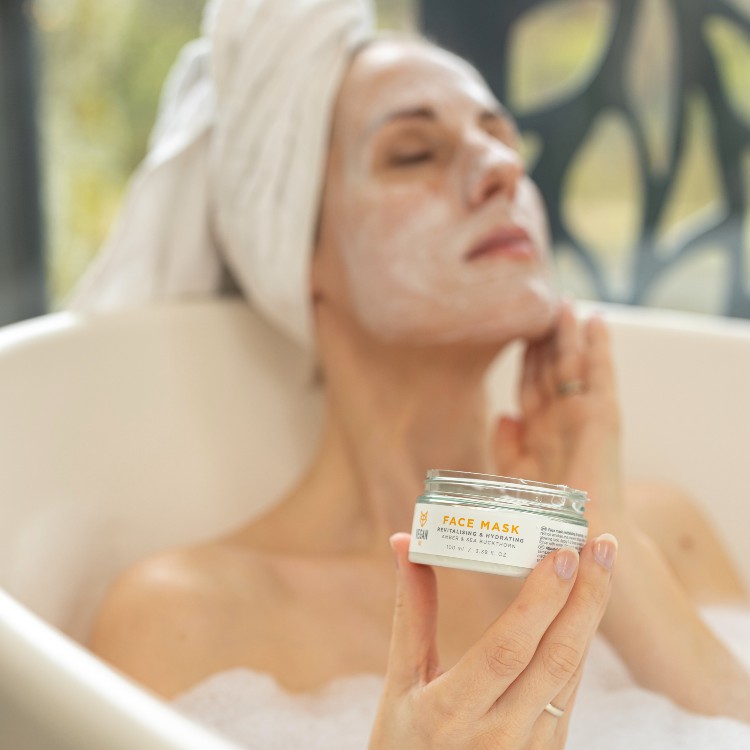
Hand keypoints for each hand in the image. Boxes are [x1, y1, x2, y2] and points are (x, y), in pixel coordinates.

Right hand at [369, 532, 617, 749]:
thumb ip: (411, 612)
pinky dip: (580, 642)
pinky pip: (571, 689)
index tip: (563, 552)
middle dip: (587, 595)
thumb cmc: (404, 742)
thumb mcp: (400, 681)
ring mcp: (532, 747)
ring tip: (600, 563)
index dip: (540, 601)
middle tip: (600, 543)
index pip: (507, 649)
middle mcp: (500, 734)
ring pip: (572, 672)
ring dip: (590, 614)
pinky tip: (584, 608)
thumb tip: (406, 543)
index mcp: (452, 712)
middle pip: (558, 657)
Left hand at [493, 301, 623, 535]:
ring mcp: (583, 413)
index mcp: (539, 430)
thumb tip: (504, 414)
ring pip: (572, 362)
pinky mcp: (603, 415)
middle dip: (545, 337)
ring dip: (569, 333)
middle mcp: (561, 417)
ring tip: (563, 303)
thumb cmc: (546, 515)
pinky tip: (596, 320)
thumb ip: (506, 445)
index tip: (514, 326)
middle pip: (550, 366)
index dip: (525, 356)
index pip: (530, 382)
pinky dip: (599, 346)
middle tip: (540, 302)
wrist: (577, 538)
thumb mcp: (514, 475)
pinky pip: (600, 373)